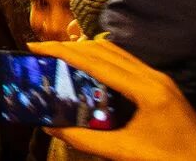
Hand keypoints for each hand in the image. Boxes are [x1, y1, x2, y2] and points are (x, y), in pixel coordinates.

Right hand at [29, 40, 195, 160]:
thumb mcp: (126, 154)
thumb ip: (87, 140)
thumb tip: (52, 128)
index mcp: (144, 90)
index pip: (97, 61)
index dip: (64, 51)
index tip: (36, 46)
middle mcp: (151, 76)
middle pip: (103, 50)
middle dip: (69, 46)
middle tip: (40, 50)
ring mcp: (157, 76)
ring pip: (114, 51)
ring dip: (84, 49)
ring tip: (58, 55)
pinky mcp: (159, 82)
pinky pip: (124, 60)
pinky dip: (100, 58)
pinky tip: (87, 66)